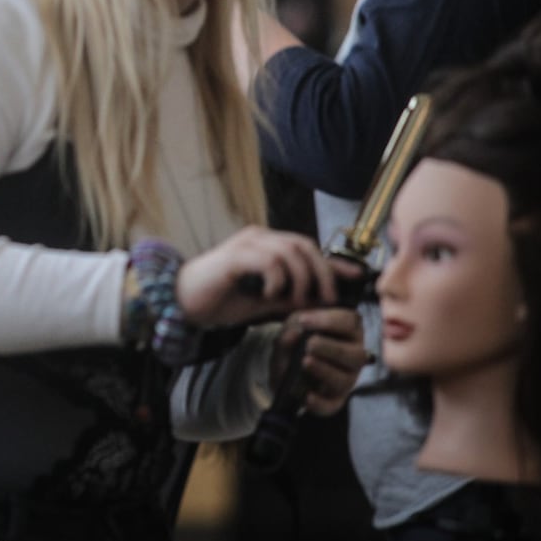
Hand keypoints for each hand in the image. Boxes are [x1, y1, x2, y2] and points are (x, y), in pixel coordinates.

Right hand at [175, 225, 353, 327]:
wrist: (183, 303)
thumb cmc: (221, 301)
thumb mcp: (266, 302)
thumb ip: (292, 297)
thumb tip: (324, 301)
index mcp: (266, 246)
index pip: (307, 247)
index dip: (333, 262)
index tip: (356, 276)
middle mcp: (258, 238)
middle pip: (303, 244)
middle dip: (321, 272)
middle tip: (326, 298)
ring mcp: (246, 244)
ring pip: (289, 251)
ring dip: (300, 279)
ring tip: (295, 301)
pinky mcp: (235, 256)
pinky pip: (268, 261)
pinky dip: (276, 280)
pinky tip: (269, 295)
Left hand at [270, 307, 366, 415]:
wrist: (284, 370)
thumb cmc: (296, 341)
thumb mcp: (291, 329)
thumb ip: (291, 328)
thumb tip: (295, 333)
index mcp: (348, 332)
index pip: (351, 322)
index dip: (329, 320)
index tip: (304, 320)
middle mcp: (353, 357)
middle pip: (355, 355)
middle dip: (331, 349)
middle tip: (309, 344)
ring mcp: (346, 380)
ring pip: (345, 380)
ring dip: (324, 370)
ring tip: (305, 362)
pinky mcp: (333, 401)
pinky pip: (331, 405)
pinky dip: (319, 403)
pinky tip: (306, 396)